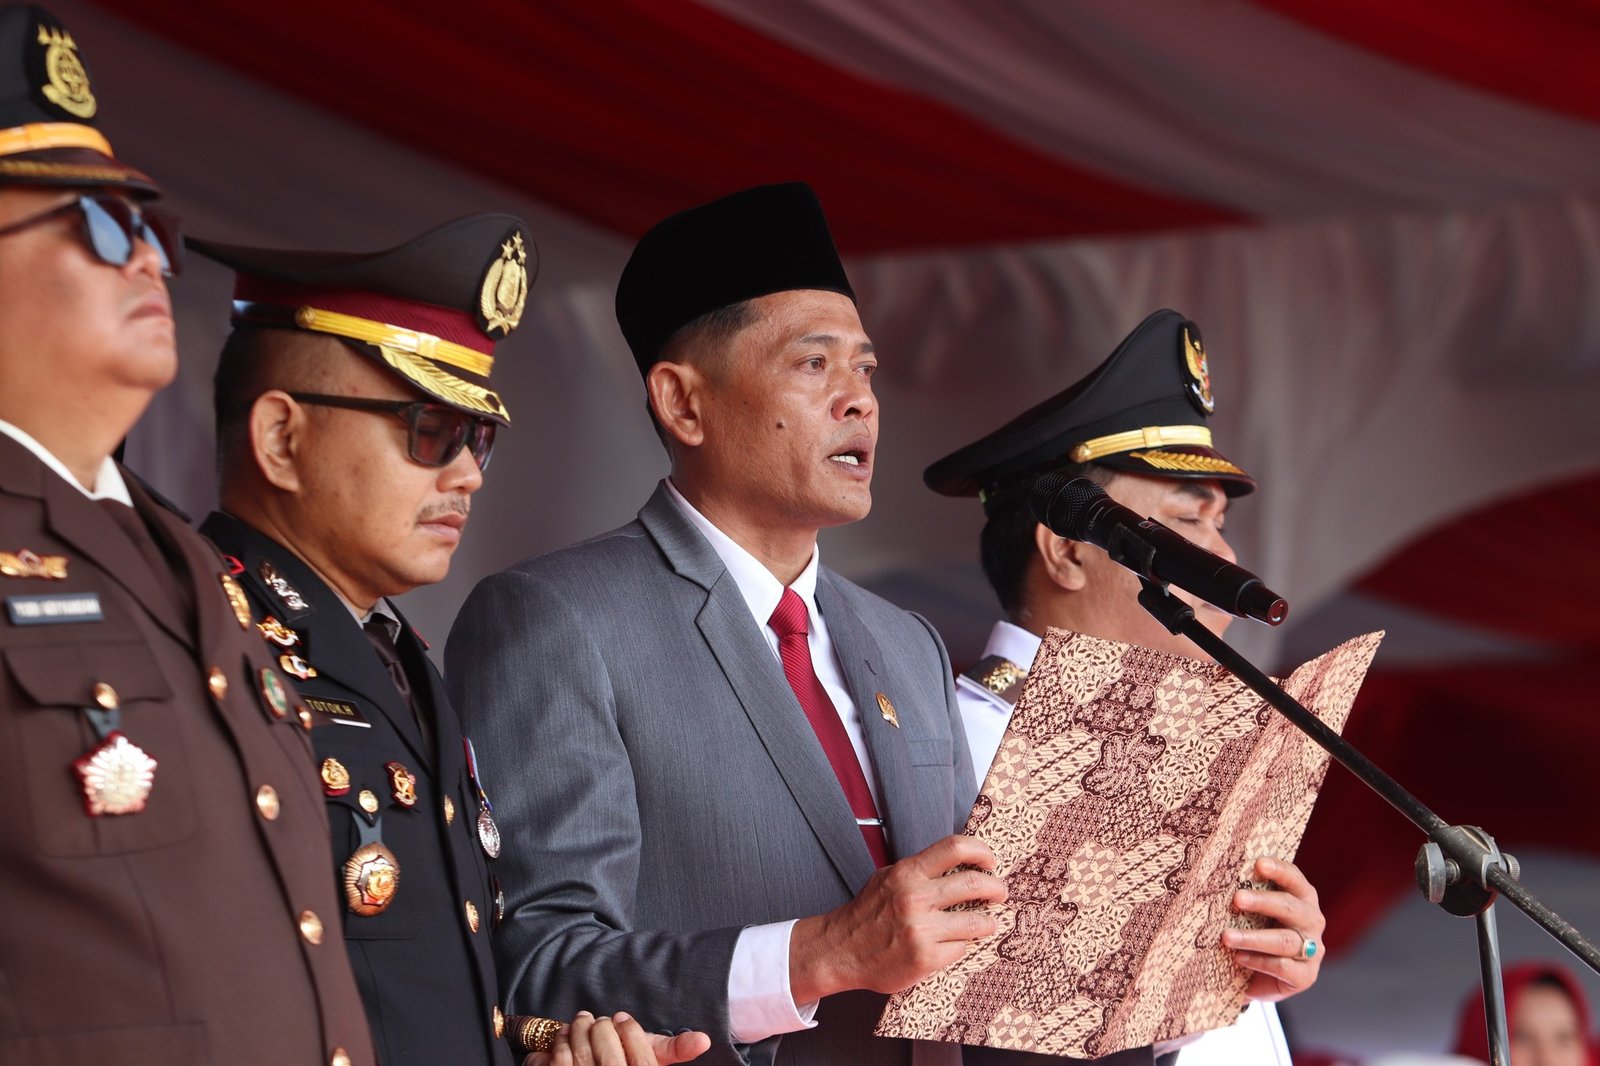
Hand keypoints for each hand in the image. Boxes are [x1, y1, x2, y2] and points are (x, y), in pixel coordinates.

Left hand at [523, 1011, 710, 1065]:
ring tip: (581, 1021)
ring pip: (582, 1059)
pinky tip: (563, 1035)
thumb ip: (675, 1048)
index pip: (643, 1060)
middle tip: (599, 1018)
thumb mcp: (652, 1057)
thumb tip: (704, 1039)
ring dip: (579, 1032)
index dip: (631, 1033)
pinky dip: (559, 1044)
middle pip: (610, 1059)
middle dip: (602, 1031)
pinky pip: (558, 1064)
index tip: (623, 1018)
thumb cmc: (626, 1062)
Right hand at [789, 834, 1007, 1002]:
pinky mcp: (926, 958)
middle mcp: (915, 898)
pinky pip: (961, 948)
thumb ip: (920, 870)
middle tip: (1000, 893)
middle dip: (996, 888)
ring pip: (976, 922)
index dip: (981, 851)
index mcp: (907, 873)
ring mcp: (922, 930)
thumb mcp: (888, 878)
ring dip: (987, 922)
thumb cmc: (868, 913)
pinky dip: (962, 945)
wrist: (841, 951)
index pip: (955, 848)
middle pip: (974, 883)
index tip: (990, 861)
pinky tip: (955, 944)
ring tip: (987, 923)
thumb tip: (959, 861)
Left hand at [1221, 856, 1325, 1001]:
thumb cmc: (1255, 936)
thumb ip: (1246, 898)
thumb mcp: (1251, 915)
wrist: (1259, 980)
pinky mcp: (1305, 976)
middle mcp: (1311, 922)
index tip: (1258, 863)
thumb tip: (1215, 878)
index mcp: (1301, 899)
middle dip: (1263, 901)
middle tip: (1237, 899)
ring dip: (1253, 937)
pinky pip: (1283, 967)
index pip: (1294, 879)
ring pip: (1284, 940)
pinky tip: (1239, 958)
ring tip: (1226, 937)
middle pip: (1290, 908)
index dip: (1279, 870)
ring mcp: (1312, 951)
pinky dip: (1259, 961)